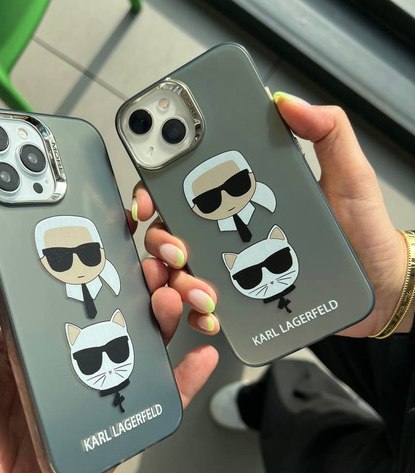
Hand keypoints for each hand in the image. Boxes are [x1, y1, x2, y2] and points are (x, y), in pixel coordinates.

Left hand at [0, 224, 217, 472]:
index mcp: (35, 329)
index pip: (75, 278)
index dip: (104, 248)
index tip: (123, 223)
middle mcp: (73, 350)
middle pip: (121, 301)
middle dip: (149, 272)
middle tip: (157, 255)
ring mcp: (98, 382)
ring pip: (147, 339)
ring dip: (170, 312)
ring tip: (173, 294)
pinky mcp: (115, 421)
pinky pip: (159, 396)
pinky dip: (185, 377)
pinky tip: (199, 355)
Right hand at [133, 94, 411, 338]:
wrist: (380, 286)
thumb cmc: (363, 232)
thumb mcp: (349, 176)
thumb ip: (326, 133)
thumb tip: (287, 102)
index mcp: (245, 196)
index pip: (189, 187)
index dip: (158, 189)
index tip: (150, 198)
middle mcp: (231, 230)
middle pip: (173, 229)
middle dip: (161, 240)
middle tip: (177, 250)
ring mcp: (234, 265)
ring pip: (182, 270)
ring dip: (178, 280)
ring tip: (203, 291)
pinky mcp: (242, 297)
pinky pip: (205, 305)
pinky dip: (197, 310)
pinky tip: (211, 312)